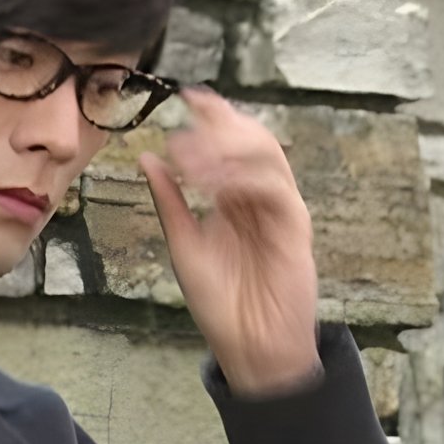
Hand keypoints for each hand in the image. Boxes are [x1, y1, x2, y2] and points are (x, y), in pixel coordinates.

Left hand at [137, 87, 320, 397]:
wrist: (250, 346)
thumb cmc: (221, 302)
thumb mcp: (183, 244)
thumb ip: (169, 201)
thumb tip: (147, 157)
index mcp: (234, 198)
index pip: (229, 145)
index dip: (214, 117)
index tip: (188, 96)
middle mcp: (260, 198)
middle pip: (253, 140)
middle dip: (224, 122)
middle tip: (193, 114)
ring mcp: (280, 211)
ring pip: (268, 157)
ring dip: (230, 147)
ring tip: (195, 154)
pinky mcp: (295, 231)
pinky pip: (276, 191)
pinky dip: (246, 179)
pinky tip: (216, 183)